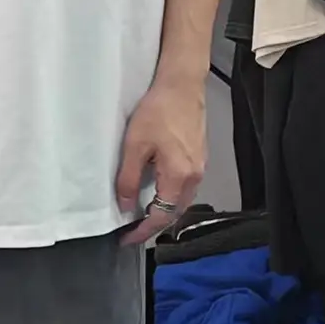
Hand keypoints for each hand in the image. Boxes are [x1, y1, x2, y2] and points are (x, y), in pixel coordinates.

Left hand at [116, 77, 206, 245]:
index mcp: (179, 176)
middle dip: (154, 225)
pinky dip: (170, 195)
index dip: (143, 231)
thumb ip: (128, 177)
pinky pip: (185, 187)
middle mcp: (194, 176)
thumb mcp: (134, 144)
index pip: (161, 216)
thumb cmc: (158, 110)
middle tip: (132, 230)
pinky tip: (157, 190)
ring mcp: (200, 167)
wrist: (182, 85)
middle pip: (174, 212)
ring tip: (141, 213)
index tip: (127, 239)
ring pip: (181, 200)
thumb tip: (124, 205)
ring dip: (163, 210)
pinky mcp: (200, 157)